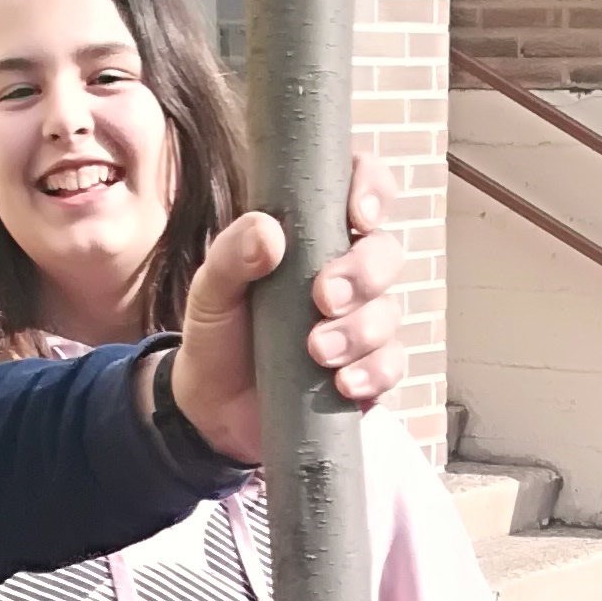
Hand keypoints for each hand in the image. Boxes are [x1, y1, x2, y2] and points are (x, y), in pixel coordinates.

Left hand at [171, 155, 406, 461]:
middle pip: (386, 253)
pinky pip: (391, 366)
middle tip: (325, 297)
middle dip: (365, 273)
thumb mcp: (210, 290)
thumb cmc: (218, 335)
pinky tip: (343, 383)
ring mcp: (360, 324)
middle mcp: (347, 273)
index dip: (372, 189)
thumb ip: (231, 254)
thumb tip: (269, 232)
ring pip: (390, 312)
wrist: (212, 411)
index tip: (358, 215)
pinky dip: (373, 373)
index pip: (361, 189)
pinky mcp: (367, 372)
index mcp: (314, 235)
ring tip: (317, 351)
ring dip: (360, 330)